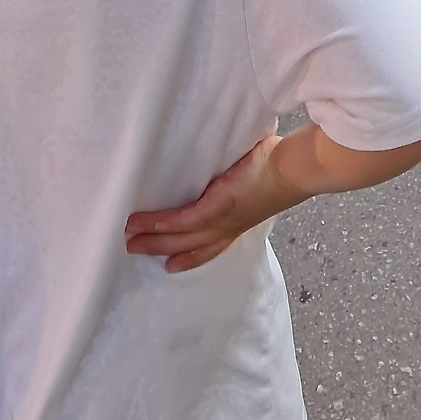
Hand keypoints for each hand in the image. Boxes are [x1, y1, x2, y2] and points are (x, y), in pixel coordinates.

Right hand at [124, 134, 291, 271]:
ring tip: (128, 238)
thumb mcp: (256, 176)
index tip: (172, 264)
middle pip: (189, 245)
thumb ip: (238, 173)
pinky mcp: (218, 206)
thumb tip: (229, 154)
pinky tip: (146, 225)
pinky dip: (164, 225)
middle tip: (133, 250)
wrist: (293, 170)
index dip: (191, 256)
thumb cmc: (280, 164)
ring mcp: (222, 219)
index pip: (211, 244)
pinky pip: (185, 220)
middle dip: (160, 250)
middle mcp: (228, 226)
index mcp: (238, 220)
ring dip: (153, 239)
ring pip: (181, 236)